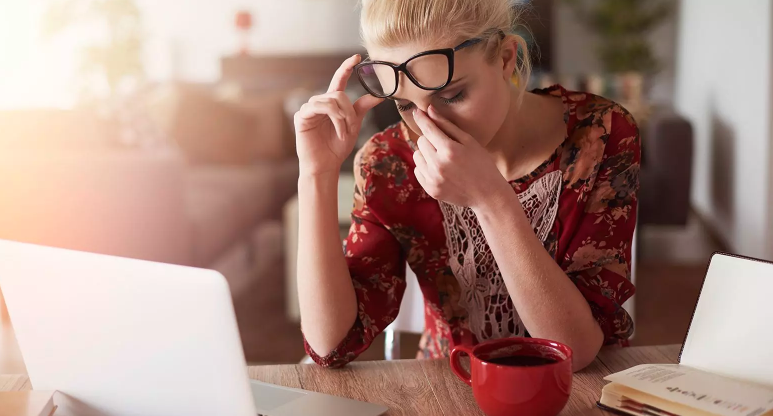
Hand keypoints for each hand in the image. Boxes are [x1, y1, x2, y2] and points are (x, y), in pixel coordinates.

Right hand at [294, 54, 383, 175]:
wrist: (326, 165)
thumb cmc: (337, 147)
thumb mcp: (354, 125)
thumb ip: (362, 108)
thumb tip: (378, 95)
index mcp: (332, 103)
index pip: (339, 80)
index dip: (346, 67)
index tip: (356, 57)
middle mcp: (319, 102)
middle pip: (339, 94)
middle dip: (349, 111)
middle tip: (352, 128)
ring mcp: (309, 108)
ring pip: (331, 100)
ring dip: (343, 117)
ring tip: (344, 132)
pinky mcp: (301, 116)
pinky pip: (320, 108)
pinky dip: (334, 119)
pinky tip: (338, 132)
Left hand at [412, 105, 510, 208]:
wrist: (487, 194)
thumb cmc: (482, 164)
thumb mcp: (469, 141)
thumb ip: (447, 125)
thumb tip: (429, 110)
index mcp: (449, 150)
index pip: (428, 129)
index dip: (421, 118)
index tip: (417, 111)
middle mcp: (438, 165)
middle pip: (421, 141)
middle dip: (430, 139)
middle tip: (444, 144)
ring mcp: (433, 179)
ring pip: (417, 155)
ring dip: (426, 153)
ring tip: (442, 158)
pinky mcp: (430, 189)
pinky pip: (418, 170)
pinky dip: (425, 167)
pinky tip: (440, 169)